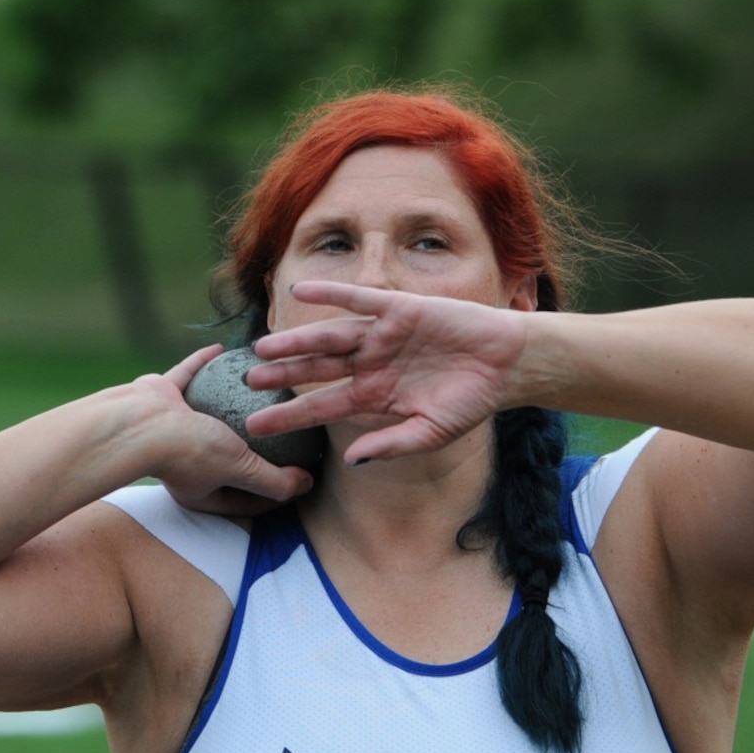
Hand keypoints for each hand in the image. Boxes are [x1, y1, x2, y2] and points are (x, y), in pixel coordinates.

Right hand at [141, 345, 314, 515]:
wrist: (137, 423)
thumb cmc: (189, 451)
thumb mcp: (242, 470)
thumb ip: (273, 481)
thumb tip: (305, 485)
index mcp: (202, 490)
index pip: (247, 498)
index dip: (276, 492)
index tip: (301, 478)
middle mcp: (186, 460)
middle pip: (229, 457)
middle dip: (256, 446)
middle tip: (287, 433)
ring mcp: (172, 427)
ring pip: (209, 411)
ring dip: (232, 401)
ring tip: (261, 389)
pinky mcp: (161, 397)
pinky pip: (189, 375)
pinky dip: (204, 363)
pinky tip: (224, 349)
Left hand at [245, 281, 528, 463]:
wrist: (506, 364)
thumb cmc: (471, 401)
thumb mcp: (429, 431)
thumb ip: (390, 444)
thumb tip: (351, 462)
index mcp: (375, 396)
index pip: (323, 407)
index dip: (290, 415)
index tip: (256, 427)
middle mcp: (372, 364)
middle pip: (317, 370)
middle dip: (283, 376)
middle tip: (246, 382)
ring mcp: (382, 335)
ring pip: (329, 338)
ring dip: (296, 341)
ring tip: (262, 348)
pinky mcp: (399, 309)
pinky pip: (359, 298)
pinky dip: (331, 292)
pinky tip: (300, 290)